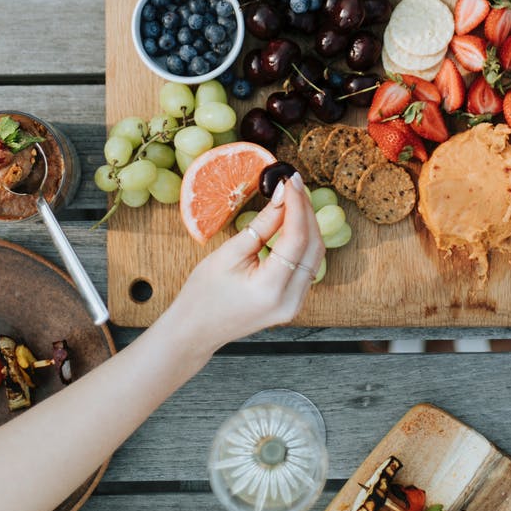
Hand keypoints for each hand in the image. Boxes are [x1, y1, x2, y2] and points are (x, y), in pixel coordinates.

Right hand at [170, 174, 323, 352]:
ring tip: (294, 199)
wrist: (195, 330)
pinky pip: (307, 266)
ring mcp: (294, 305)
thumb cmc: (204, 292)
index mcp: (270, 289)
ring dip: (308, 225)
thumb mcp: (229, 252)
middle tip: (295, 184)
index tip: (292, 179)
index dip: (297, 204)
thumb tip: (283, 194)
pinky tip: (292, 223)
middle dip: (306, 211)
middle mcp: (290, 301)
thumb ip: (262, 224)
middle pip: (313, 247)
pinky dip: (303, 242)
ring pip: (315, 256)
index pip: (296, 238)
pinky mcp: (293, 303)